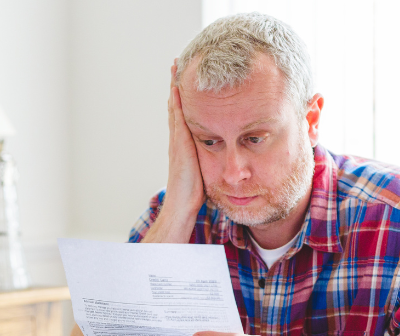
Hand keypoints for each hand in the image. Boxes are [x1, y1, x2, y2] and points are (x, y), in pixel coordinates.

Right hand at [165, 60, 205, 217]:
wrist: (183, 206)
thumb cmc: (194, 195)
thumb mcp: (206, 171)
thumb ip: (212, 161)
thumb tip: (225, 158)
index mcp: (185, 145)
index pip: (184, 115)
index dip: (184, 98)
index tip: (186, 81)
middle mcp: (178, 139)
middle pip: (176, 105)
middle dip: (177, 85)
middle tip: (177, 64)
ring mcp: (177, 141)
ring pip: (175, 107)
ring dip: (175, 86)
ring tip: (176, 67)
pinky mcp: (180, 144)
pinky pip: (178, 118)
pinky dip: (177, 102)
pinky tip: (178, 88)